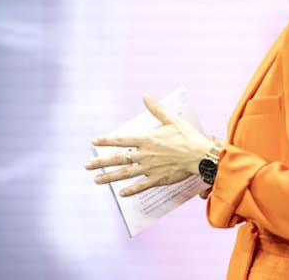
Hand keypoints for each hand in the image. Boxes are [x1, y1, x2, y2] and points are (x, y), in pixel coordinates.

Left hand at [85, 93, 214, 196]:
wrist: (201, 156)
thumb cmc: (188, 137)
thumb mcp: (172, 120)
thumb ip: (156, 109)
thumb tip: (145, 95)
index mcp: (147, 140)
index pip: (121, 140)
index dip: (106, 140)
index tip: (94, 141)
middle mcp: (145, 155)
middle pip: (118, 159)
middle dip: (100, 163)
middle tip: (87, 165)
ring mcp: (150, 168)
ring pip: (125, 174)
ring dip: (110, 178)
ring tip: (96, 180)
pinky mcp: (158, 179)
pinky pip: (141, 186)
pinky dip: (130, 190)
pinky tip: (121, 194)